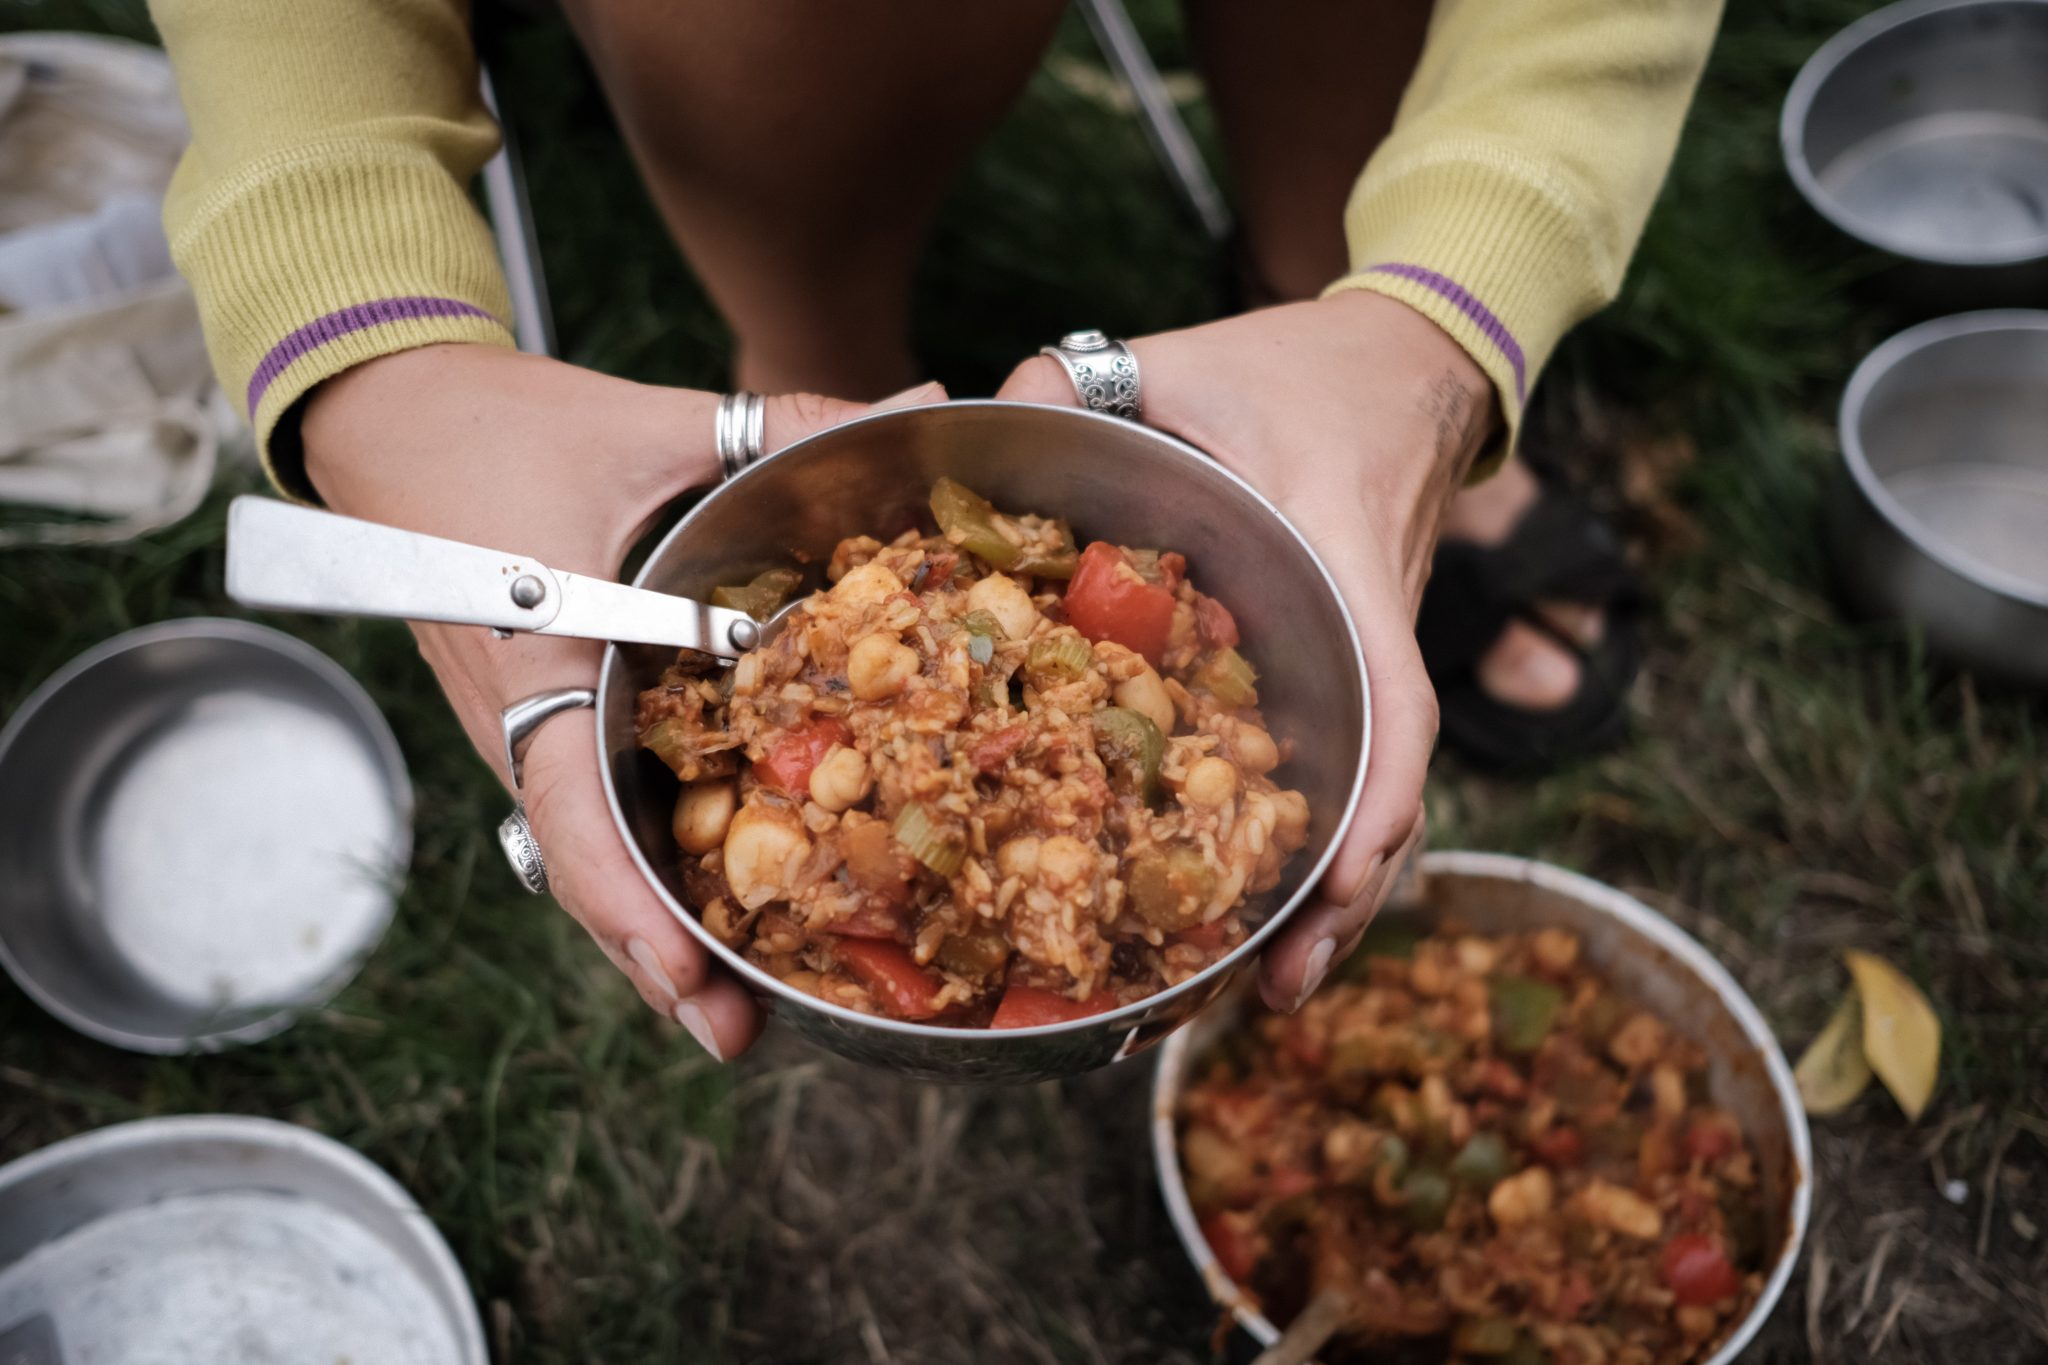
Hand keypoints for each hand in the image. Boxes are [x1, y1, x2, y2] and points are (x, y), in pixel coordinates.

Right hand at [303, 343, 945, 1057]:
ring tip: (742, 1007)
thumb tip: (930, 414)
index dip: (629, 908)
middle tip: (742, 1033)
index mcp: (536, 659)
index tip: (689, 980)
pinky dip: (650, 867)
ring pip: (592, 856)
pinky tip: (718, 905)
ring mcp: (530, 730)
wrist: (393, 417)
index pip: (571, 813)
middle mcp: (523, 719)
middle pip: (586, 870)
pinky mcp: (548, 721)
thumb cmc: (502, 428)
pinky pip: (598, 811)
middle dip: (660, 958)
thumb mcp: (654, 426)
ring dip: (658, 930)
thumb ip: (791, 429)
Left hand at [1000, 292, 1494, 1011]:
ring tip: (1256, 989)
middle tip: (1268, 992)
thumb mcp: (1183, 365)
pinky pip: (1338, 768)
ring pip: (1365, 797)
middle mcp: (1368, 631)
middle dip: (1337, 901)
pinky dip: (1303, 844)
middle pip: (1381, 788)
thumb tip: (970, 422)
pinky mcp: (1346, 671)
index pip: (1388, 701)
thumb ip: (1075, 383)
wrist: (1412, 367)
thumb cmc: (1302, 369)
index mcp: (1338, 561)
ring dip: (1323, 895)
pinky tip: (1251, 907)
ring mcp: (1366, 659)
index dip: (1367, 805)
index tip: (1329, 890)